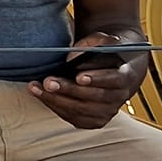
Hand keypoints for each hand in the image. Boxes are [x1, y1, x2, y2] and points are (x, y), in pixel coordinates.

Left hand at [27, 32, 143, 128]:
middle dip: (69, 90)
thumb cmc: (104, 51)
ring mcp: (108, 111)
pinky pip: (76, 118)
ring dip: (57, 100)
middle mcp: (119, 97)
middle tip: (48, 82)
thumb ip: (100, 42)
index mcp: (125, 76)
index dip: (98, 79)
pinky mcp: (95, 120)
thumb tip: (86, 47)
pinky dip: (57, 108)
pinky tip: (41, 96)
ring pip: (83, 110)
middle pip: (95, 97)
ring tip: (36, 88)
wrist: (112, 66)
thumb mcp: (104, 40)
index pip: (115, 80)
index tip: (79, 77)